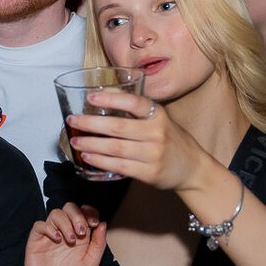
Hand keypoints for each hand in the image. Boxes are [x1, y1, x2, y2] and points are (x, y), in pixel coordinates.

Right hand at [25, 203, 105, 265]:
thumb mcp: (91, 265)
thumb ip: (98, 245)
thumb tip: (103, 224)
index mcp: (81, 237)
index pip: (84, 213)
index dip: (90, 212)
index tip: (94, 223)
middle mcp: (65, 233)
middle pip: (69, 208)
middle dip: (77, 215)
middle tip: (81, 231)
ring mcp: (50, 236)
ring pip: (56, 213)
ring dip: (66, 222)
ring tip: (70, 240)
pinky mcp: (36, 241)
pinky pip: (40, 225)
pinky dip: (49, 227)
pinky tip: (56, 238)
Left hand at [64, 90, 211, 193]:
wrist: (193, 168)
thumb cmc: (170, 139)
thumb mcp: (158, 118)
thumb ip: (135, 107)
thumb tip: (105, 93)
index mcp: (158, 115)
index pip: (134, 103)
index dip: (111, 100)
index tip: (90, 98)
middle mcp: (156, 133)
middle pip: (118, 127)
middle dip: (90, 124)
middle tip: (72, 121)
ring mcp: (153, 154)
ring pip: (115, 148)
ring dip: (91, 144)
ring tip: (75, 141)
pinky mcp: (149, 173)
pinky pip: (119, 166)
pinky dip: (100, 161)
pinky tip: (88, 157)